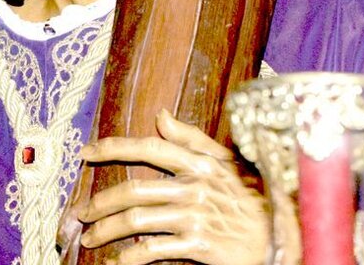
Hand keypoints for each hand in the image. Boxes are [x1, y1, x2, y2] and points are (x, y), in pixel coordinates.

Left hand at [76, 109, 270, 264]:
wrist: (285, 238)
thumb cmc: (254, 199)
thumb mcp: (228, 164)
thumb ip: (192, 139)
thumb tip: (161, 114)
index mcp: (200, 163)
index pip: (149, 148)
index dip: (113, 147)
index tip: (86, 151)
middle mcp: (195, 186)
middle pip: (133, 190)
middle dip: (99, 202)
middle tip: (79, 212)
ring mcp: (196, 216)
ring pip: (136, 220)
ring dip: (106, 230)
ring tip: (90, 237)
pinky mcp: (200, 244)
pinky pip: (153, 250)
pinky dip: (129, 257)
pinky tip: (117, 261)